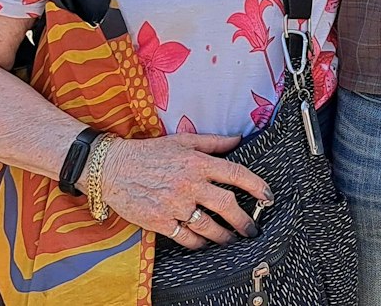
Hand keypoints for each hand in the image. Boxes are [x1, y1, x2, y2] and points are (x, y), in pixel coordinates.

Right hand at [99, 132, 269, 248]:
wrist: (112, 168)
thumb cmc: (148, 153)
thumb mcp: (182, 140)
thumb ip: (213, 141)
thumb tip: (238, 139)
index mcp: (197, 163)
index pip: (236, 174)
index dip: (257, 186)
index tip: (267, 196)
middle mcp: (189, 184)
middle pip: (226, 205)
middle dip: (244, 220)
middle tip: (252, 228)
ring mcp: (174, 204)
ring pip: (208, 225)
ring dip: (224, 235)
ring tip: (231, 239)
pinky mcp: (159, 220)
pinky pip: (185, 237)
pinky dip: (198, 242)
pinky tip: (204, 243)